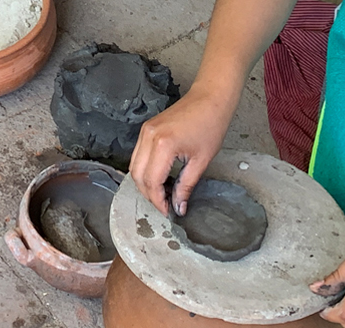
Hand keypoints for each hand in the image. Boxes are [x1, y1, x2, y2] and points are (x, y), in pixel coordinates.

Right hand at [128, 90, 236, 216]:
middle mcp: (148, 137)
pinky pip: (138, 155)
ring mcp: (144, 132)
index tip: (168, 211)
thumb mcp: (201, 161)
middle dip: (148, 194)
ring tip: (162, 192)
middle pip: (137, 176)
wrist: (211, 98)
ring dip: (144, 183)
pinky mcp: (146, 129)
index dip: (158, 200)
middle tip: (164, 204)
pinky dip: (145, 170)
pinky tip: (160, 177)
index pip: (151, 181)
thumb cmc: (211, 124)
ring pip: (133, 166)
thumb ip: (186, 186)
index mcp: (163, 145)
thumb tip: (178, 206)